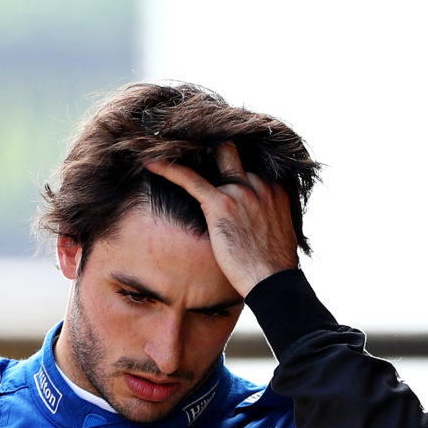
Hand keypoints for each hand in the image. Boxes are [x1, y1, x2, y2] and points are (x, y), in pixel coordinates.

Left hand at [147, 142, 298, 295]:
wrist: (273, 282)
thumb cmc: (273, 266)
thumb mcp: (277, 231)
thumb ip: (264, 214)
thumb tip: (249, 220)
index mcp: (274, 189)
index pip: (248, 165)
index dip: (230, 164)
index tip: (214, 163)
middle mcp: (259, 183)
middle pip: (231, 152)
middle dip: (212, 148)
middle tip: (190, 145)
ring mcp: (241, 191)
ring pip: (212, 160)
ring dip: (189, 158)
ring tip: (166, 149)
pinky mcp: (221, 204)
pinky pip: (190, 179)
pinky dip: (169, 169)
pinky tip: (151, 163)